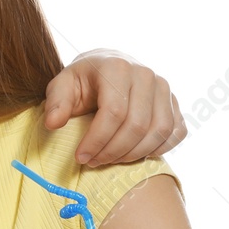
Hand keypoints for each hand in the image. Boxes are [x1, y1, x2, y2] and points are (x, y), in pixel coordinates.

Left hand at [44, 49, 185, 165]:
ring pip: (159, 132)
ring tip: (110, 159)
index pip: (114, 112)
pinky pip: (176, 133)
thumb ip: (56, 103)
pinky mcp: (175, 103)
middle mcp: (146, 75)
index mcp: (117, 67)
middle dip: (113, 151)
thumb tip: (53, 124)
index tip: (80, 157)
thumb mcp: (62, 85)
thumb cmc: (83, 81)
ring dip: (134, 154)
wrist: (109, 67)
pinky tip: (134, 154)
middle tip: (93, 162)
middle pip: (137, 125)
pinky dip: (158, 149)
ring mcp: (164, 88)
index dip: (97, 140)